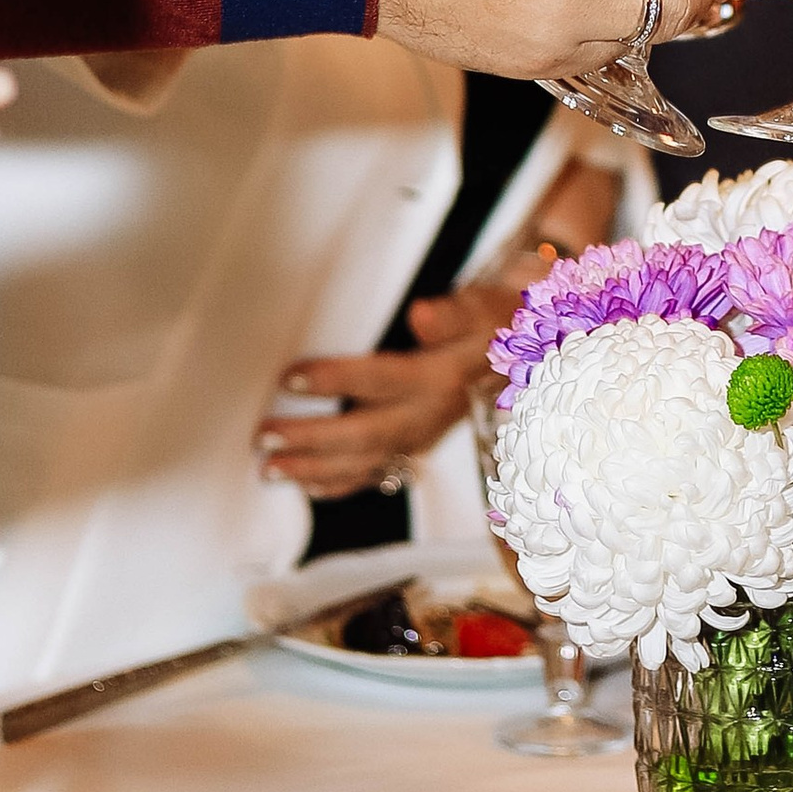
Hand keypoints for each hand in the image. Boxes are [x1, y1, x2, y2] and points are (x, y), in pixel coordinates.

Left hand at [257, 265, 524, 497]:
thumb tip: (422, 316)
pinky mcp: (417, 446)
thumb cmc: (497, 322)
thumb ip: (457, 312)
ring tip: (270, 469)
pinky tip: (305, 485)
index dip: (338, 380)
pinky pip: (377, 474)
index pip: (386, 380)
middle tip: (264, 436)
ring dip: (316, 470)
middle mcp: (433, 415)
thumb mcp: (487, 306)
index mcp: (445, 377)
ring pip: (367, 462)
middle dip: (313, 439)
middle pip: (368, 434)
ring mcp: (424, 437)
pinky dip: (339, 484)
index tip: (291, 377)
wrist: (528, 354)